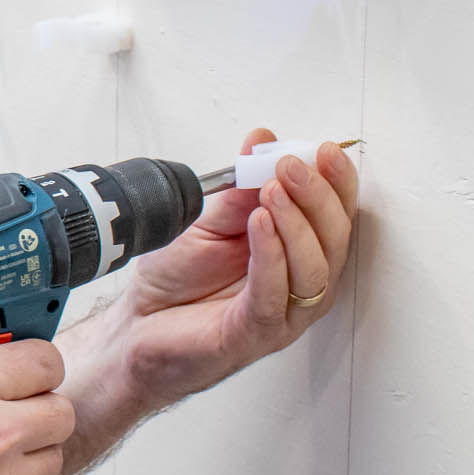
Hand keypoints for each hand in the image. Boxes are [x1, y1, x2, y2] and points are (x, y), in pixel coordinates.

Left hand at [107, 128, 358, 410]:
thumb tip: (261, 141)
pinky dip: (271, 255)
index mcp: (297, 254)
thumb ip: (239, 188)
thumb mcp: (207, 221)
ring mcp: (282, 313)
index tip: (324, 150)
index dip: (337, 183)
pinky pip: (274, 294)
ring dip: (296, 224)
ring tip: (273, 191)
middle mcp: (300, 285)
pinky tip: (260, 225)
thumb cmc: (176, 281)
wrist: (137, 326)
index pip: (334, 216)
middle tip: (291, 167)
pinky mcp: (253, 333)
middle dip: (317, 197)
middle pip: (333, 240)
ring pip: (314, 270)